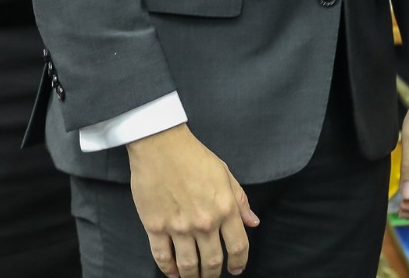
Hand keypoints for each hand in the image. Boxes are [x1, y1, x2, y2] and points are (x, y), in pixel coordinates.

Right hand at [126, 125, 259, 276]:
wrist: (160, 145)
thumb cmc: (193, 156)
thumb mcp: (225, 174)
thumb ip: (240, 201)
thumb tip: (252, 222)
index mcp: (225, 208)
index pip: (238, 247)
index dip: (239, 263)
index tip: (236, 269)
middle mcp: (204, 222)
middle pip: (213, 262)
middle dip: (213, 275)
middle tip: (212, 276)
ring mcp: (179, 226)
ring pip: (188, 265)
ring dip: (192, 277)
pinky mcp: (155, 227)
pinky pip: (163, 258)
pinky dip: (168, 270)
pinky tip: (173, 272)